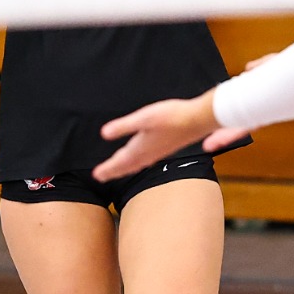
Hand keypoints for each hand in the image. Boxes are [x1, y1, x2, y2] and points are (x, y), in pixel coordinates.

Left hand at [93, 92, 223, 181]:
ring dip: (124, 167)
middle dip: (113, 171)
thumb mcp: (144, 117)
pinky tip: (140, 160)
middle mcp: (149, 153)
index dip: (108, 168)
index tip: (96, 175)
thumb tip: (104, 133)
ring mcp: (158, 151)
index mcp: (141, 147)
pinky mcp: (165, 147)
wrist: (197, 120)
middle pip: (127, 165)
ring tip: (116, 171)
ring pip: (136, 163)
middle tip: (100, 177)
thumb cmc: (172, 116)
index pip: (120, 161)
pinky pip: (146, 160)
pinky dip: (137, 163)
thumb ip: (124, 126)